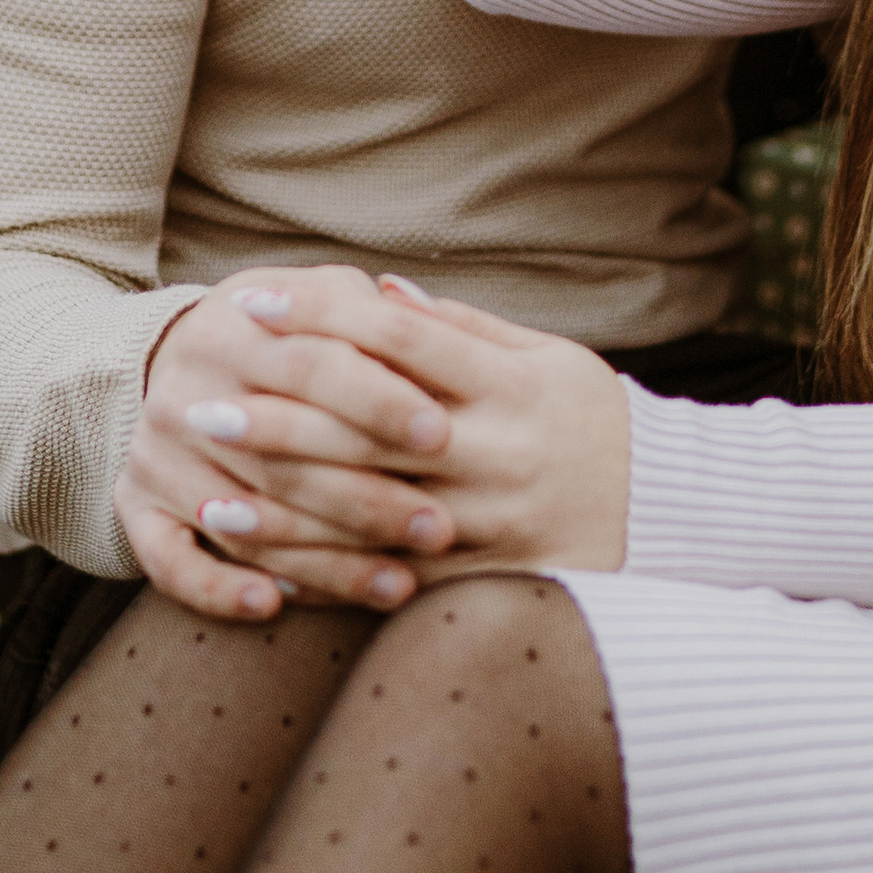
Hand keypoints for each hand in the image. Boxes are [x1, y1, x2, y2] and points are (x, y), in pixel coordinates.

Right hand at [114, 275, 464, 622]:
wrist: (169, 358)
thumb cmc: (278, 333)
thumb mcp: (313, 301)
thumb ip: (368, 314)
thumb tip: (435, 332)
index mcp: (231, 331)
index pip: (311, 366)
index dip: (378, 400)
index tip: (442, 434)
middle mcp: (184, 394)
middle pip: (281, 456)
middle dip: (367, 499)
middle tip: (439, 530)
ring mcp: (155, 456)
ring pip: (241, 521)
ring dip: (323, 563)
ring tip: (398, 586)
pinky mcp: (134, 507)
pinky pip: (168, 560)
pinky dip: (215, 589)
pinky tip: (271, 607)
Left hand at [201, 265, 629, 578]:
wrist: (671, 516)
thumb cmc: (594, 421)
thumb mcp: (549, 358)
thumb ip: (463, 329)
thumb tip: (380, 292)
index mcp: (512, 386)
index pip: (400, 340)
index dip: (322, 316)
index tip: (252, 302)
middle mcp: (498, 454)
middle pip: (368, 428)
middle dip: (277, 415)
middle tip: (202, 401)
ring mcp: (489, 523)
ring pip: (366, 513)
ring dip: (280, 505)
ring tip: (209, 489)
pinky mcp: (483, 580)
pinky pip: (389, 578)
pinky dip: (324, 572)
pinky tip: (265, 563)